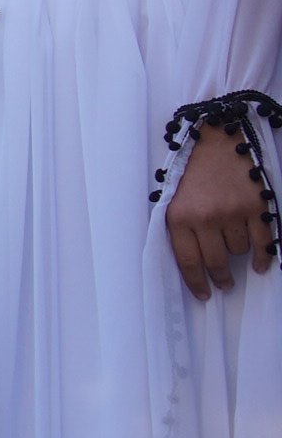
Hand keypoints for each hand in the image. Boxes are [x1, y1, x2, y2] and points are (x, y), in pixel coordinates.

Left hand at [167, 125, 277, 298]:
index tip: (204, 294)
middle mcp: (206, 217)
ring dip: (238, 253)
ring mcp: (233, 212)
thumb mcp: (173, 201)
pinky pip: (263, 242)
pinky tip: (261, 263)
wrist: (217, 142)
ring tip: (234, 247)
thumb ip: (179, 230)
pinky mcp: (256, 206)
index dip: (196, 283)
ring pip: (239, 251)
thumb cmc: (192, 174)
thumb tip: (190, 265)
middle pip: (215, 262)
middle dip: (220, 278)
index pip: (187, 261)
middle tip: (224, 285)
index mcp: (179, 217)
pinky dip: (263, 256)